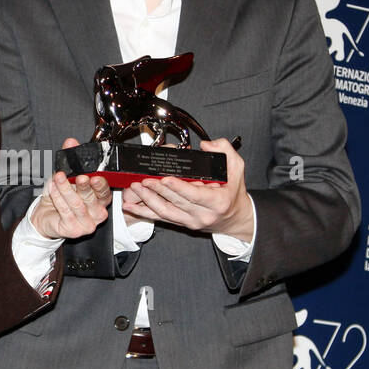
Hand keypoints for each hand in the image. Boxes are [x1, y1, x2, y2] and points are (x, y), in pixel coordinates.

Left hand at [30, 138, 110, 239]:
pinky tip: (52, 190)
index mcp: (101, 199)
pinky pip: (66, 212)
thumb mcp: (66, 175)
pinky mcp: (75, 231)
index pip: (105, 191)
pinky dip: (58, 199)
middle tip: (78, 176)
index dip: (100, 183)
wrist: (46, 217)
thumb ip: (70, 158)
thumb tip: (71, 142)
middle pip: (92, 197)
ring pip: (78, 204)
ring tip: (58, 178)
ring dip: (66, 189)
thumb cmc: (61, 197)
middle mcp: (98, 212)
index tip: (94, 175)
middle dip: (83, 185)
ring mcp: (88, 224)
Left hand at [121, 138, 252, 239]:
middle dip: (158, 191)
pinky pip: (162, 219)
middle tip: (144, 179)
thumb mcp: (237, 167)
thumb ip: (224, 150)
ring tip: (136, 189)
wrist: (235, 219)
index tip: (165, 178)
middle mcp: (204, 215)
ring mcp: (192, 221)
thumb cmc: (234, 192)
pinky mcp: (183, 224)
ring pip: (166, 213)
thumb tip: (205, 145)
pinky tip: (131, 207)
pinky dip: (145, 213)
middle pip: (176, 203)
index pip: (195, 195)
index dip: (178, 187)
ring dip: (148, 201)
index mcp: (218, 202)